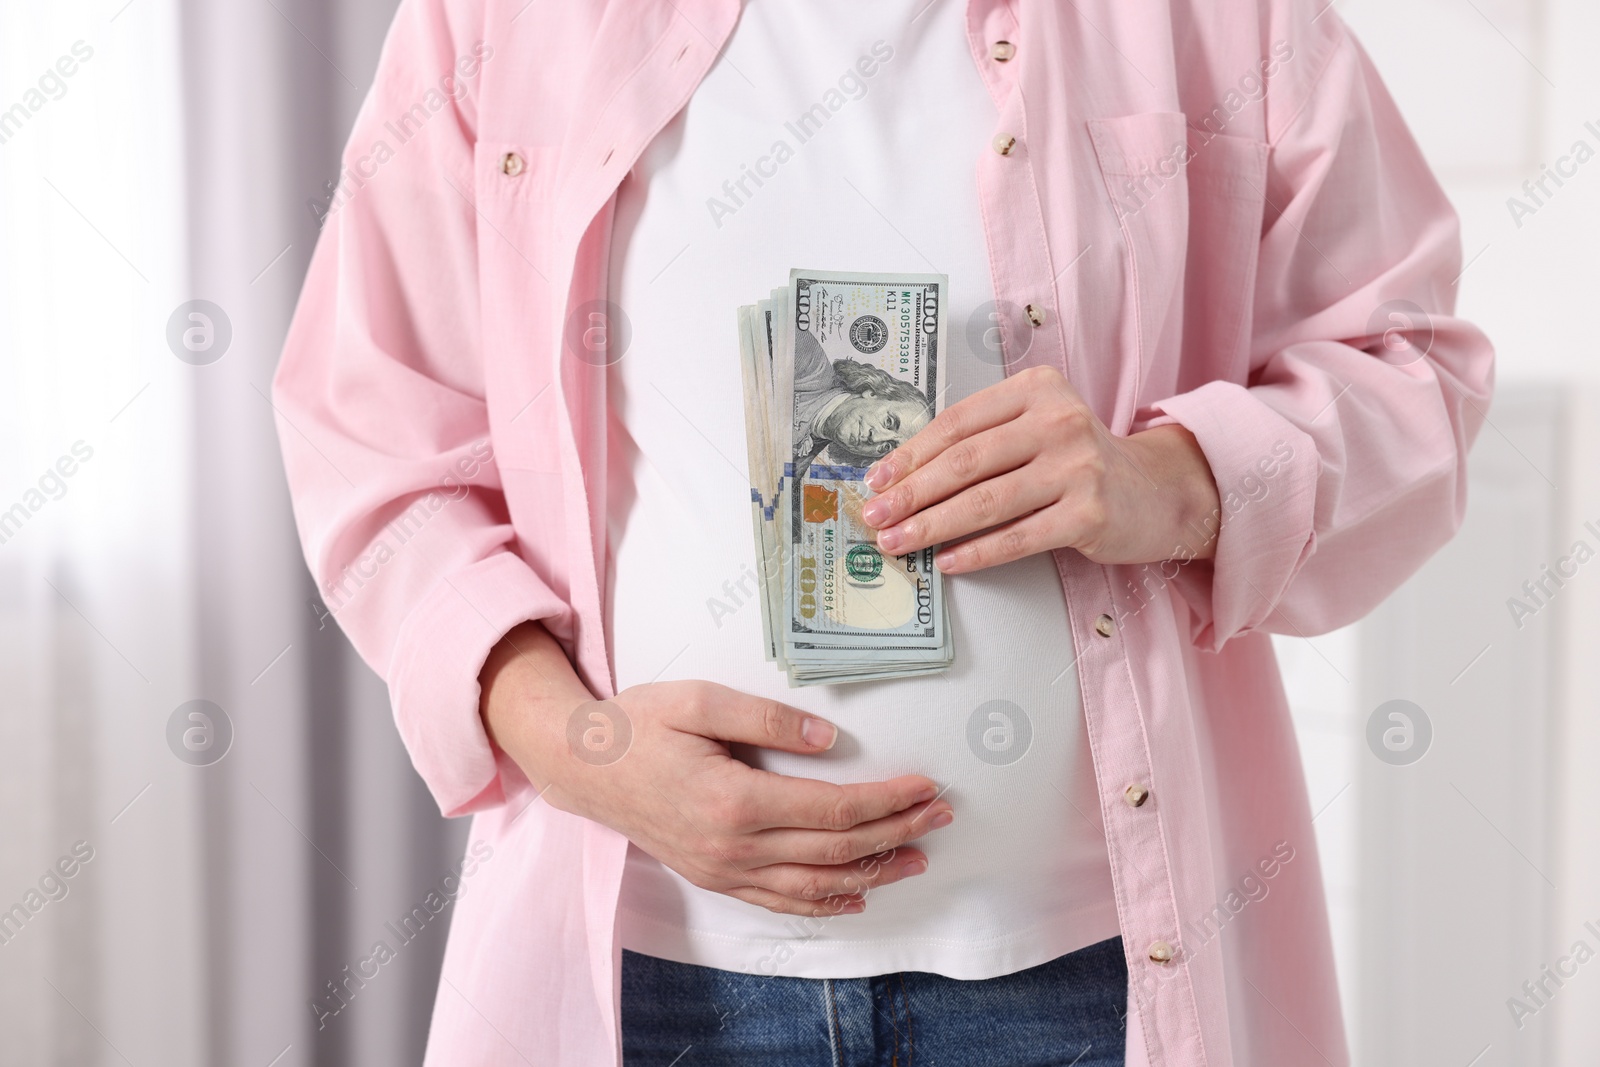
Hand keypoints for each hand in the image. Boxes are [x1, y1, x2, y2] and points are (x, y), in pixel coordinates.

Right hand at [481, 624, 952, 916]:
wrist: (580, 763)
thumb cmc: (639, 723)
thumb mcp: (699, 700)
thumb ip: (768, 719)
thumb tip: (830, 740)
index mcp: (734, 799)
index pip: (834, 810)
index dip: (888, 801)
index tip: (928, 785)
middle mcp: (732, 846)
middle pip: (836, 851)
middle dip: (896, 833)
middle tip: (941, 815)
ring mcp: (721, 869)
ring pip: (815, 886)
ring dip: (873, 874)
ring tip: (917, 858)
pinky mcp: (713, 876)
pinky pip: (779, 901)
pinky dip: (824, 903)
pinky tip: (855, 894)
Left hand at [858, 365, 1219, 572]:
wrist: (1155, 493)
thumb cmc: (1078, 463)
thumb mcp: (1036, 430)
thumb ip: (983, 440)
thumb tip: (904, 478)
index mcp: (1037, 390)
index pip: (958, 422)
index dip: (911, 454)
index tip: (877, 480)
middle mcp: (1060, 421)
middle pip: (966, 462)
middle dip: (912, 494)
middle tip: (875, 517)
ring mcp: (1078, 467)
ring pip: (986, 501)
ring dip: (932, 526)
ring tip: (897, 543)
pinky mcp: (1090, 514)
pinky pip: (1018, 537)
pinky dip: (976, 553)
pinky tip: (946, 562)